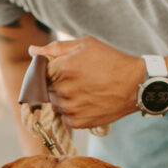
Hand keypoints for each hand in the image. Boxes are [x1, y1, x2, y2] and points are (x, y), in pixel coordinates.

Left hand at [28, 37, 142, 128]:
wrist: (136, 85)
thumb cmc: (111, 61)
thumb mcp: (85, 45)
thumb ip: (55, 48)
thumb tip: (32, 51)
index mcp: (62, 68)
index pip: (39, 72)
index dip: (48, 71)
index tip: (60, 70)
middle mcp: (63, 90)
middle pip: (45, 89)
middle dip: (55, 84)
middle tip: (77, 80)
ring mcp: (70, 108)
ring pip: (54, 104)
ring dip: (63, 98)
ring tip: (84, 90)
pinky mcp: (77, 122)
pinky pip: (65, 116)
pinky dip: (72, 110)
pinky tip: (87, 101)